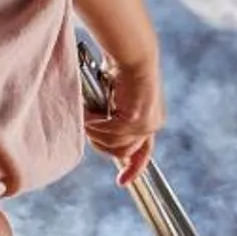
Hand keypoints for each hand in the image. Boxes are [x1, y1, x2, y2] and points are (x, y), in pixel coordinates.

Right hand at [87, 56, 164, 187]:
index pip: (144, 153)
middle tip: (86, 127)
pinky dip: (94, 124)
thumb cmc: (120, 69)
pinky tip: (86, 113)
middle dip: (101, 144)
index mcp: (150, 121)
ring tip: (84, 117)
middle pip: (122, 153)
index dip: (134, 169)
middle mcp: (152, 125)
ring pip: (114, 144)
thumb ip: (112, 115)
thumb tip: (95, 129)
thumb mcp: (116, 97)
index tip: (122, 182)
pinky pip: (109, 132)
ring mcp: (146, 124)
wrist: (132, 53)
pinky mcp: (135, 119)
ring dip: (95, 133)